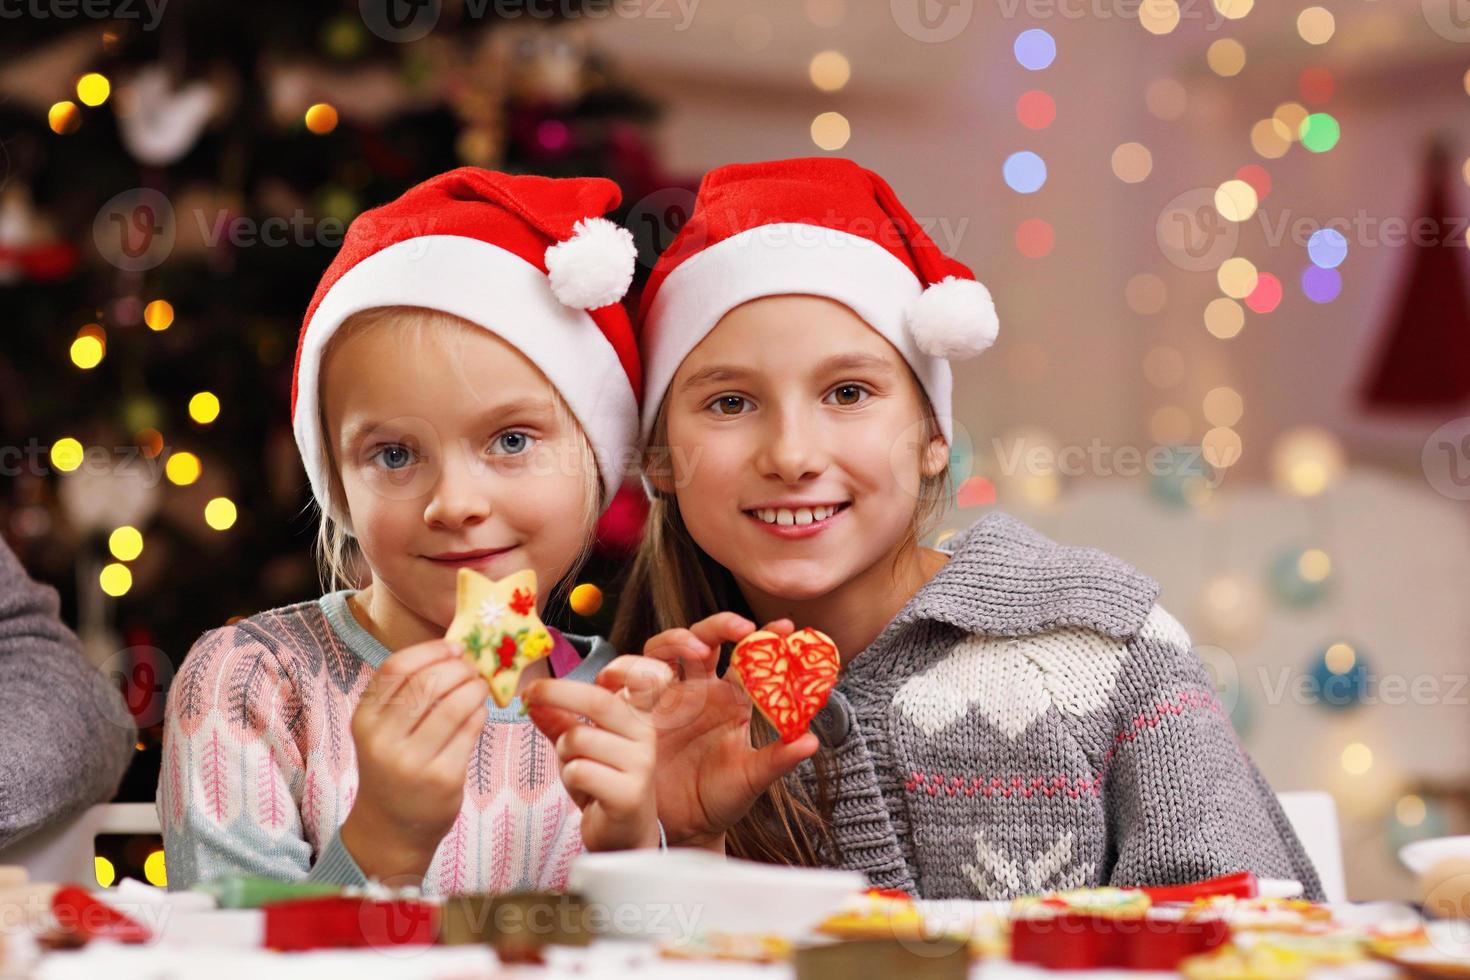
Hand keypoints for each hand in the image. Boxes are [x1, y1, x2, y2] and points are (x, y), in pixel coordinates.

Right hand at [342, 639, 487, 882]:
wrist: (391, 829)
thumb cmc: (391, 768)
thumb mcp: (381, 731)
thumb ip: (405, 696)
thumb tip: (454, 652)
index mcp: (364, 720)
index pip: (396, 668)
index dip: (430, 650)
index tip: (454, 646)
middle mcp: (383, 740)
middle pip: (428, 683)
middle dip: (459, 668)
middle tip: (473, 667)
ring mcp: (413, 762)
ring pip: (454, 705)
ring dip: (475, 688)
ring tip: (480, 687)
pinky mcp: (443, 778)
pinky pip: (470, 731)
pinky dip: (480, 714)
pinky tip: (480, 712)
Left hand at [524, 656, 672, 851]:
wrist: (624, 836)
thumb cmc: (602, 784)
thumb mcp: (580, 747)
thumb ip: (560, 720)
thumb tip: (532, 698)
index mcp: (637, 717)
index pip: (642, 680)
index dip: (624, 668)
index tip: (600, 671)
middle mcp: (645, 735)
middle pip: (599, 701)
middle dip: (557, 693)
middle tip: (529, 693)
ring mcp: (641, 764)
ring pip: (579, 739)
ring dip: (563, 754)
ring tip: (574, 769)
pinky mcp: (629, 793)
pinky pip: (580, 770)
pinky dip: (569, 777)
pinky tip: (582, 790)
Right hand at [642, 613, 818, 849]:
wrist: (679, 829)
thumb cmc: (718, 800)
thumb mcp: (750, 779)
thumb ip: (778, 758)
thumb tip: (812, 741)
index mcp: (730, 699)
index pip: (748, 659)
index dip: (766, 639)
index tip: (786, 627)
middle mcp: (697, 690)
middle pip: (704, 640)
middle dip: (719, 626)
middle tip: (741, 628)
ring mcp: (665, 697)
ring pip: (664, 650)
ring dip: (677, 640)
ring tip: (695, 649)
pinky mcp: (634, 711)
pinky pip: (627, 681)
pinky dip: (631, 669)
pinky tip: (646, 675)